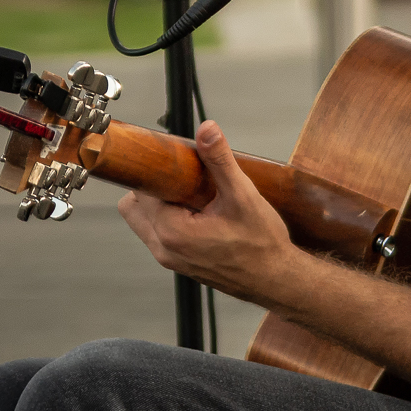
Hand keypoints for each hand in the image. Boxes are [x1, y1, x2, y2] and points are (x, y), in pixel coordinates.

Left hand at [117, 120, 298, 305]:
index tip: (175, 161)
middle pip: (134, 205)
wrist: (276, 280)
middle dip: (154, 186)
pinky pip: (158, 234)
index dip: (155, 170)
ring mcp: (169, 259)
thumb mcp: (243, 196)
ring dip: (159, 203)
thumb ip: (220, 161)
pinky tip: (198, 212)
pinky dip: (168, 219)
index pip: (141, 189)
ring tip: (192, 195)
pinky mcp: (178, 263)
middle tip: (185, 177)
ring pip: (143, 221)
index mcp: (171, 231)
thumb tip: (206, 130)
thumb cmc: (262, 245)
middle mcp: (163, 248)